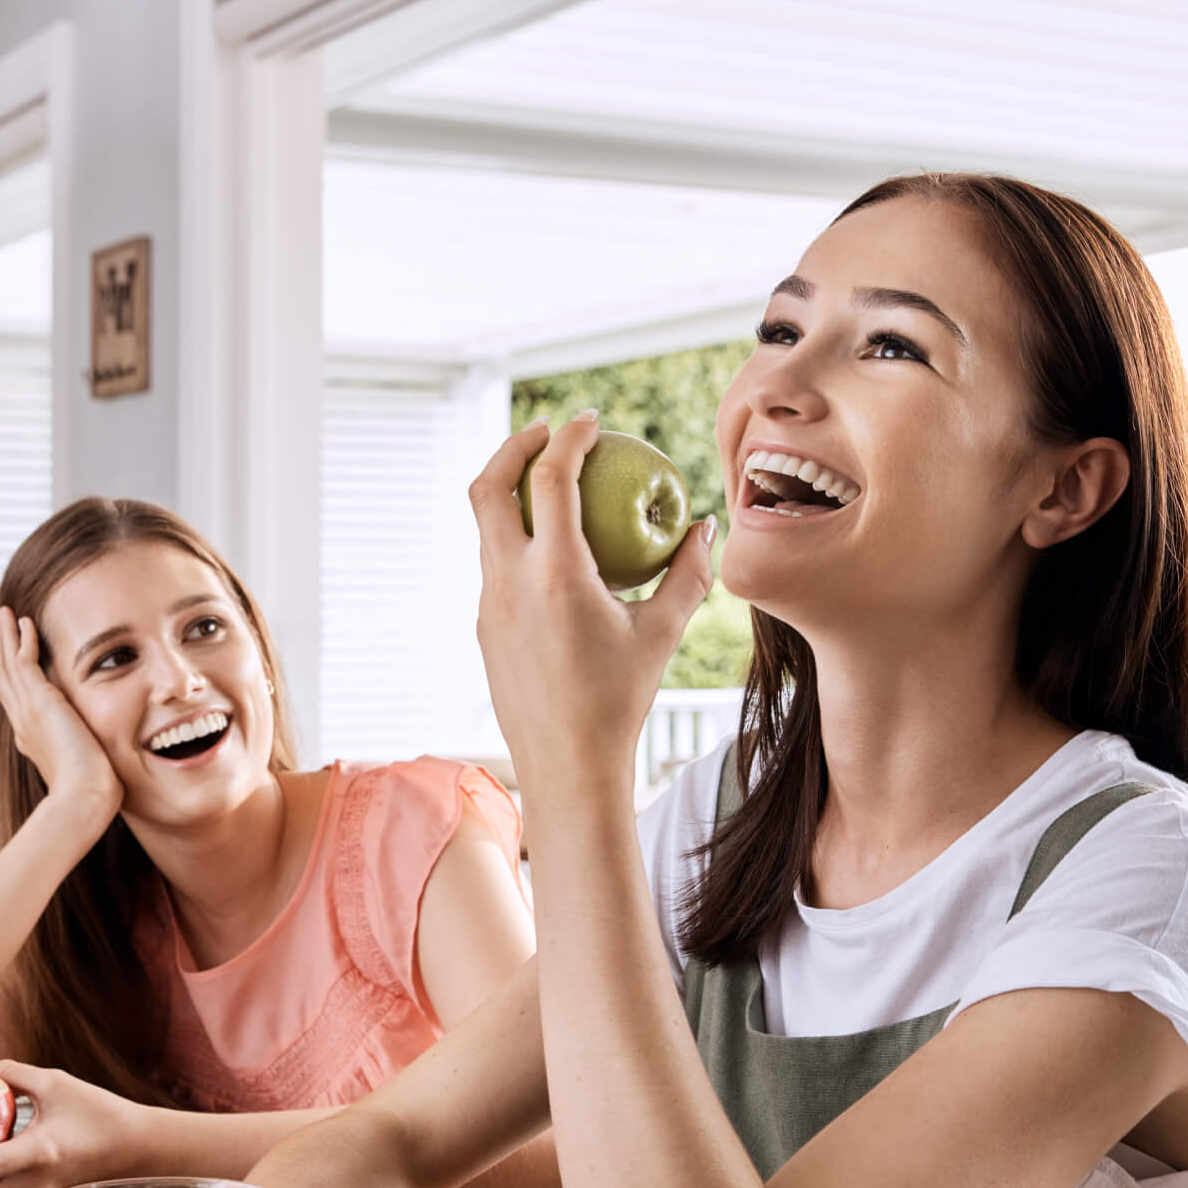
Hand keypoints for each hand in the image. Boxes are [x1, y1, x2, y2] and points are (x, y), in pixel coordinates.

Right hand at [0, 606, 124, 819]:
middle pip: (4, 677)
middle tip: (0, 624)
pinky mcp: (39, 702)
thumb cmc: (90, 791)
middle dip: (2, 649)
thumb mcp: (84, 765)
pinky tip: (24, 621)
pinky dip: (22, 641)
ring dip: (5, 637)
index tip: (12, 654)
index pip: (15, 697)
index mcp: (31, 736)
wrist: (83, 797)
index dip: (12, 673)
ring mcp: (27, 711)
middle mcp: (23, 721)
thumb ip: (84, 752)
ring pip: (7, 665)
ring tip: (4, 614)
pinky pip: (23, 662)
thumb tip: (99, 756)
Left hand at [468, 413, 717, 800]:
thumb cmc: (621, 700)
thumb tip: (703, 527)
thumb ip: (687, 573)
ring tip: (548, 482)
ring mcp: (489, 603)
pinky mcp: (484, 624)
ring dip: (510, 492)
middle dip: (513, 446)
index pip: (549, 480)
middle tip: (548, 432)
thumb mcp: (662, 632)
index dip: (568, 439)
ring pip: (484, 526)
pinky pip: (494, 563)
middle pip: (487, 487)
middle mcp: (510, 582)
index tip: (591, 422)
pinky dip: (515, 537)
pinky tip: (551, 546)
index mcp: (556, 575)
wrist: (566, 765)